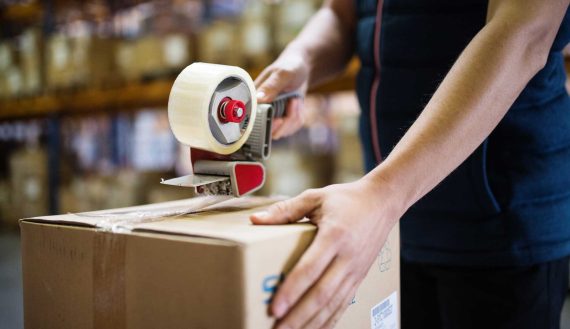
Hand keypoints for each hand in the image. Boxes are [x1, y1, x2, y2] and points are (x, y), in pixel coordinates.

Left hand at [250, 177, 401, 328]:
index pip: (310, 269)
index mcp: (334, 236)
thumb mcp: (315, 197)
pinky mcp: (360, 277)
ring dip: (312, 323)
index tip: (275, 308)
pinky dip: (330, 320)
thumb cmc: (346, 199)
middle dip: (299, 316)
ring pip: (334, 304)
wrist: (383, 202)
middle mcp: (347, 257)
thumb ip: (285, 210)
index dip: (292, 290)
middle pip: (322, 294)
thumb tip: (256, 220)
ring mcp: (356, 270)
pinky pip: (344, 303)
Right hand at [255, 50, 309, 139]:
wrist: (302, 69)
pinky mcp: (282, 120)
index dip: (266, 125)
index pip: (253, 123)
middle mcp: (260, 110)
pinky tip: (297, 105)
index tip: (279, 119)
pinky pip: (291, 129)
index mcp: (253, 99)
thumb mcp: (282, 74)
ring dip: (294, 117)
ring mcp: (271, 117)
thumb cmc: (290, 67)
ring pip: (282, 132)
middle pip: (269, 132)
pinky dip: (298, 118)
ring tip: (295, 100)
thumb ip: (270, 86)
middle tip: (293, 102)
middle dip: (286, 121)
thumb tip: (259, 99)